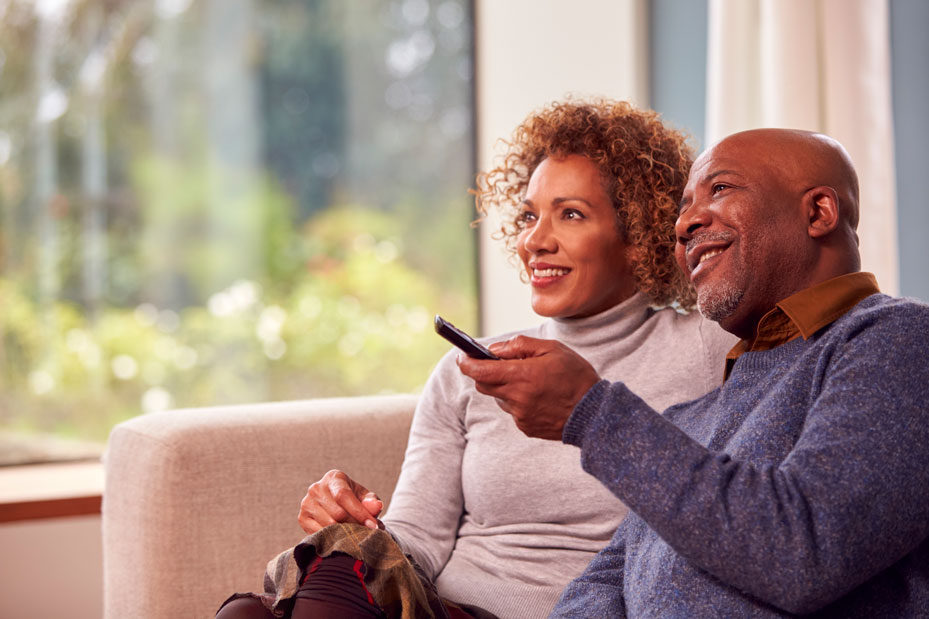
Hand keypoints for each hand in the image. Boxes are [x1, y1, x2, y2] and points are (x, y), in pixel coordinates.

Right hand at [298, 469, 383, 533]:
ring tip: (357, 535)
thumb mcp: (365, 498)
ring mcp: (307, 503)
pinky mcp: (302, 518)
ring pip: (328, 525)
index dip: (359, 512)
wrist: (337, 505)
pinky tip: (342, 537)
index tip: (373, 526)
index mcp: (334, 478)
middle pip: (337, 513)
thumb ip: (372, 502)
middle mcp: (317, 488)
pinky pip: (318, 533)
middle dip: (355, 525)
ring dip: (345, 533)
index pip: (344, 495)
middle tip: (367, 533)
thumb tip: (376, 507)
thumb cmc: (354, 500)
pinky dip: (333, 538)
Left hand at [457, 335, 600, 439]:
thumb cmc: (576, 376)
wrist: (595, 413)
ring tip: (529, 380)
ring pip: (499, 398)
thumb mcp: (552, 349)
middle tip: (496, 364)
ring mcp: (520, 415)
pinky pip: (512, 411)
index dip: (467, 363)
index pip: (480, 371)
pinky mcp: (526, 427)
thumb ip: (520, 346)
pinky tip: (538, 396)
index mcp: (522, 376)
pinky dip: (517, 401)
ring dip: (505, 387)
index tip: (462, 356)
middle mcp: (517, 398)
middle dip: (484, 373)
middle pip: (484, 385)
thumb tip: (494, 349)